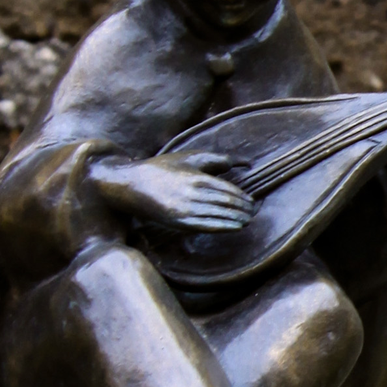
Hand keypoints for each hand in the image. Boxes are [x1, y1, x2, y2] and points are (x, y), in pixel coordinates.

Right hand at [93, 151, 254, 232]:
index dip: (242, 197)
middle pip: (225, 204)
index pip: (227, 190)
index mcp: (195, 177)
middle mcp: (192, 195)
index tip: (252, 200)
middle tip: (253, 211)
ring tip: (248, 220)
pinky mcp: (179, 222)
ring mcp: (185, 210)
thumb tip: (245, 162)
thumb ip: (218, 160)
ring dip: (236, 219)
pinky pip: (206, 226)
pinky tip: (235, 227)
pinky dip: (224, 227)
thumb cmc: (164, 168)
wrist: (133, 184)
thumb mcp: (190, 158)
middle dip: (242, 209)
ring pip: (218, 216)